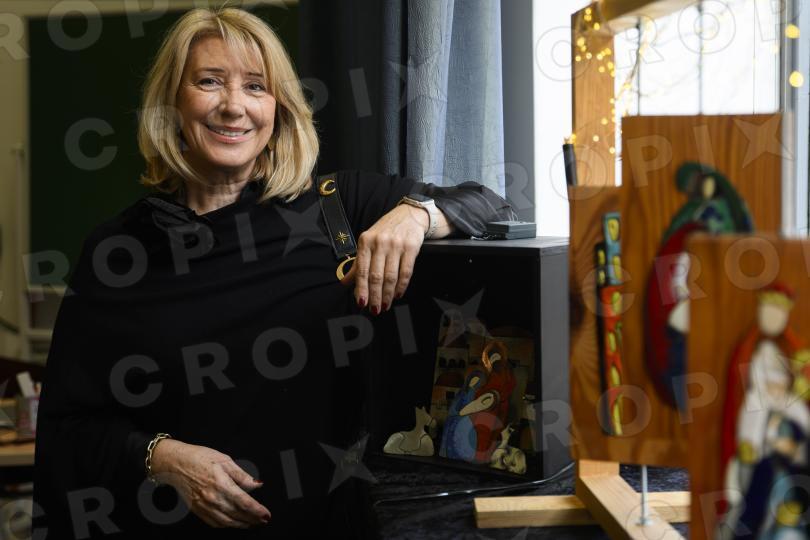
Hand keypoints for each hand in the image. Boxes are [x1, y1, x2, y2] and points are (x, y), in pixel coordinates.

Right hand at [149, 439, 270, 528]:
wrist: (175, 464)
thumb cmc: (199, 458)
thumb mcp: (224, 460)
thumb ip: (241, 475)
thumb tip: (257, 484)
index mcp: (221, 484)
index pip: (244, 502)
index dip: (257, 510)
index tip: (267, 514)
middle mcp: (213, 498)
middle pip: (237, 514)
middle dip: (253, 519)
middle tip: (263, 520)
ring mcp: (204, 506)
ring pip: (226, 522)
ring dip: (241, 525)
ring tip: (252, 523)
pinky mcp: (197, 510)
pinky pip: (214, 523)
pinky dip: (226, 525)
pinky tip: (233, 523)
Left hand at [340, 204, 427, 312]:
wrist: (409, 215)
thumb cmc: (386, 230)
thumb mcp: (368, 242)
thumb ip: (357, 264)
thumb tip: (345, 282)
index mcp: (366, 241)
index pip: (362, 270)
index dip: (361, 289)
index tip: (361, 303)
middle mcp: (380, 242)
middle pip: (376, 276)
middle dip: (375, 296)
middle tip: (375, 310)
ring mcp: (396, 245)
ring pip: (391, 276)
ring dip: (388, 294)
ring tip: (386, 305)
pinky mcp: (411, 247)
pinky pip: (406, 271)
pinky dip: (402, 286)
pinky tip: (398, 294)